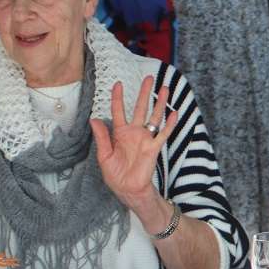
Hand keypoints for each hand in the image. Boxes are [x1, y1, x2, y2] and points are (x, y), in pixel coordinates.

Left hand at [91, 77, 177, 208]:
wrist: (128, 190)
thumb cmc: (115, 175)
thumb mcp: (103, 156)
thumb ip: (102, 137)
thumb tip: (94, 119)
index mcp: (119, 133)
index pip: (118, 111)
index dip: (118, 97)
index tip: (118, 84)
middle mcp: (134, 133)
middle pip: (140, 108)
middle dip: (144, 93)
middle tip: (149, 78)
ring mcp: (145, 139)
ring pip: (154, 117)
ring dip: (160, 103)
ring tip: (165, 89)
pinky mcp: (154, 148)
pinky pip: (163, 134)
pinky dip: (169, 124)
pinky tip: (175, 113)